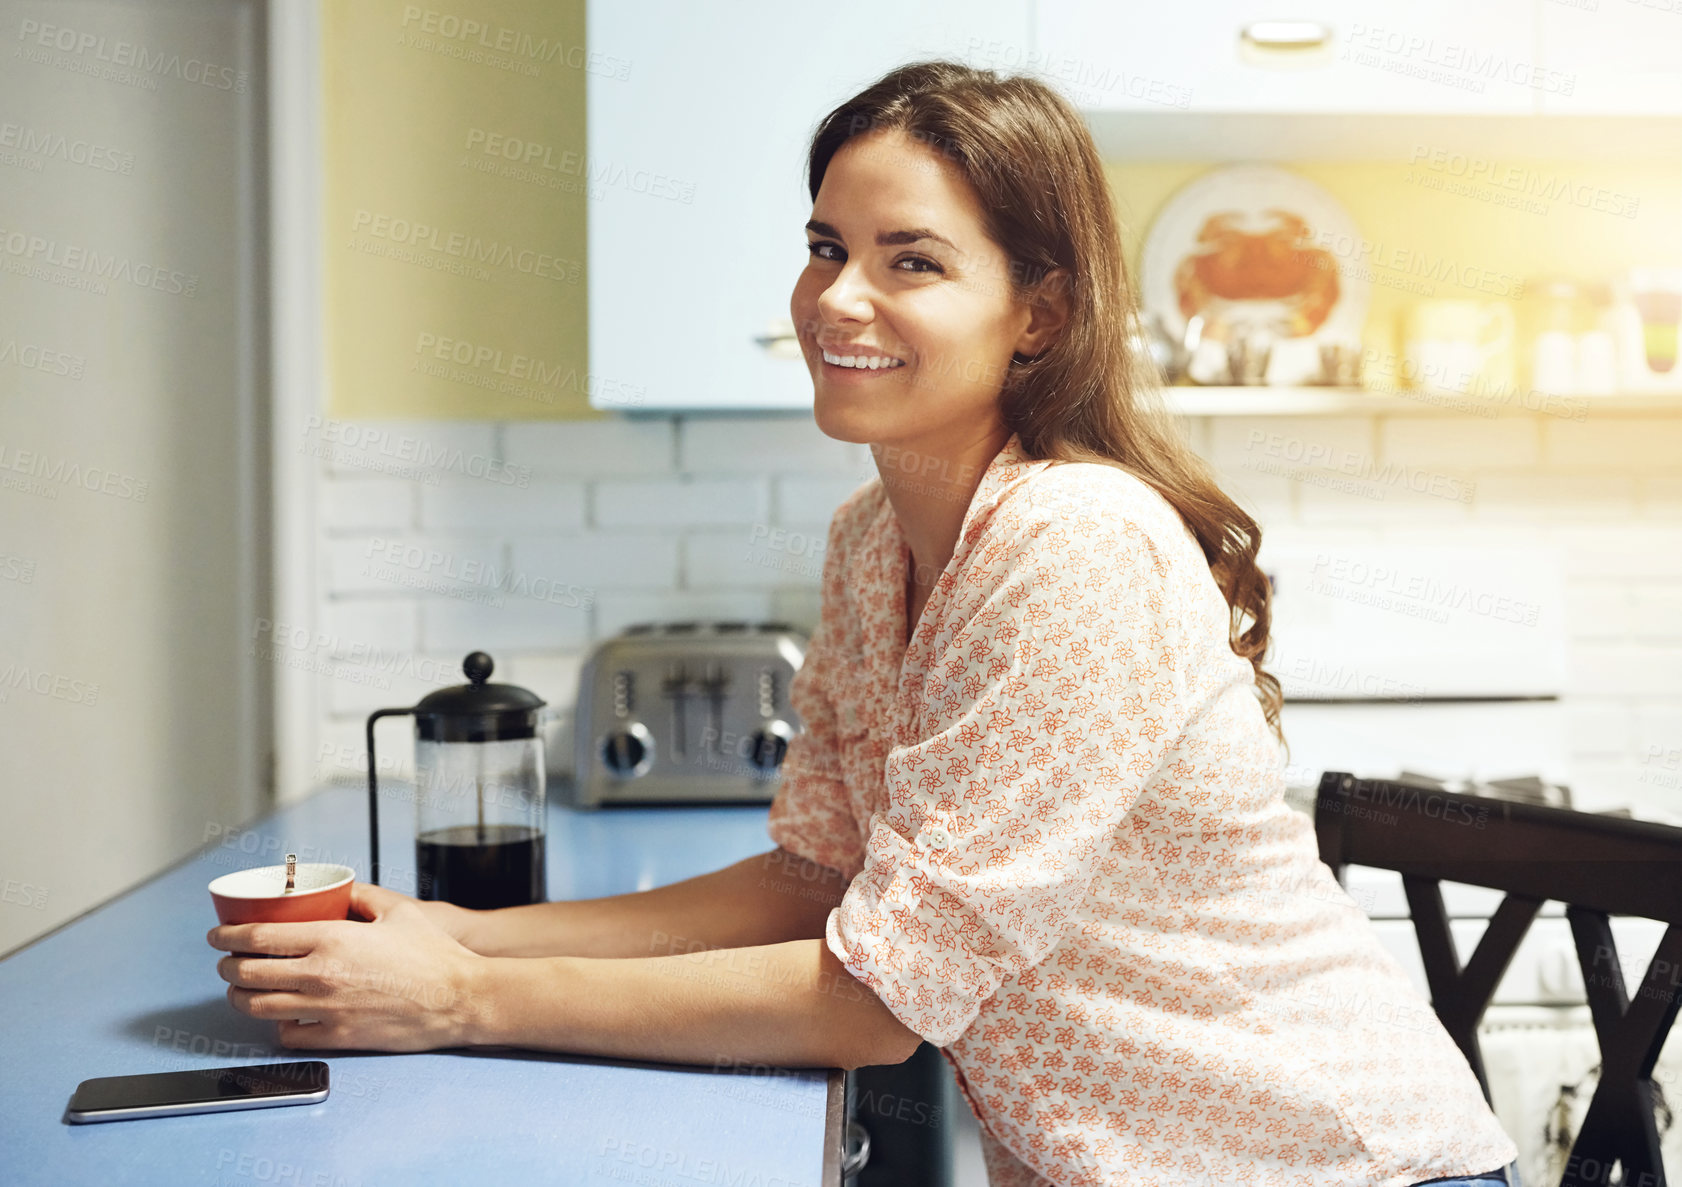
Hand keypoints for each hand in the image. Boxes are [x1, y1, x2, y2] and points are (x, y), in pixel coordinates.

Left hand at [207, 882, 485, 1051]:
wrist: (458, 998)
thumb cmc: (433, 955)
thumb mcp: (398, 910)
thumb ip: (361, 896)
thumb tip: (340, 891)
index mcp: (331, 938)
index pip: (258, 936)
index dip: (228, 935)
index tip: (219, 935)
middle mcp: (320, 974)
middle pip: (246, 973)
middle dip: (226, 966)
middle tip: (227, 962)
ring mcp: (325, 1009)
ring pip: (257, 1007)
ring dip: (240, 996)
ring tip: (242, 990)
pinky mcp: (336, 1036)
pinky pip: (287, 1033)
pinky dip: (276, 1023)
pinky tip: (281, 1014)